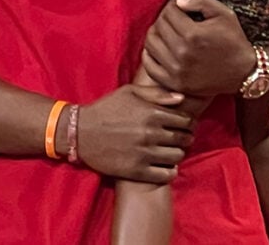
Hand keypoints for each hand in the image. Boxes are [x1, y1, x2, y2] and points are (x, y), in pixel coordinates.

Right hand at [76, 84, 195, 183]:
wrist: (80, 132)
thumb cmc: (106, 109)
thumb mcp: (129, 93)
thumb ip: (156, 94)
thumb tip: (181, 98)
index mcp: (151, 113)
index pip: (185, 120)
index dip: (188, 122)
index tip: (185, 124)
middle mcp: (150, 134)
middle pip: (183, 139)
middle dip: (186, 137)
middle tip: (181, 138)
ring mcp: (144, 154)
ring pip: (177, 157)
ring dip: (178, 154)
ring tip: (172, 151)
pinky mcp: (137, 171)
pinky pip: (165, 175)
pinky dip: (170, 172)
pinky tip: (166, 167)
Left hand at [142, 0, 255, 97]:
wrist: (244, 73)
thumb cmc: (234, 41)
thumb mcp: (224, 14)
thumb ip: (201, 1)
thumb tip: (179, 2)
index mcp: (193, 34)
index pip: (169, 12)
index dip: (173, 5)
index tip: (180, 7)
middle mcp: (182, 52)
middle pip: (159, 25)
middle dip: (165, 17)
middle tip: (174, 18)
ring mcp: (177, 70)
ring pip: (151, 43)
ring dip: (156, 33)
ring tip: (167, 32)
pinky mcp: (175, 82)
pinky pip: (150, 66)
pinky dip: (150, 54)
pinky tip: (159, 48)